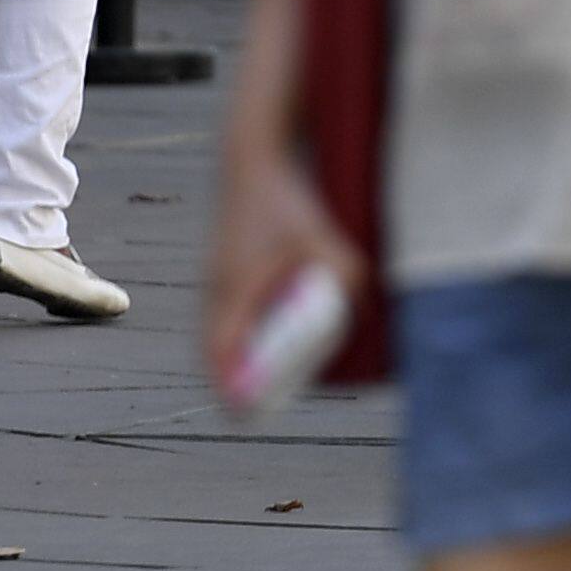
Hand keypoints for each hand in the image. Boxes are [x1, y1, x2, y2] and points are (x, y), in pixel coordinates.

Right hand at [199, 130, 366, 404]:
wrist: (254, 156)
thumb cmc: (286, 198)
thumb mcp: (322, 237)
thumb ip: (341, 274)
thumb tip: (356, 309)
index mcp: (234, 288)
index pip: (220, 353)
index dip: (232, 386)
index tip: (246, 414)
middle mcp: (217, 289)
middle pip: (214, 353)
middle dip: (237, 381)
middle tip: (262, 404)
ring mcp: (215, 281)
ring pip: (217, 335)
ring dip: (237, 358)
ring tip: (269, 375)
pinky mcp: (223, 272)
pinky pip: (224, 317)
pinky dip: (240, 335)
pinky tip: (266, 337)